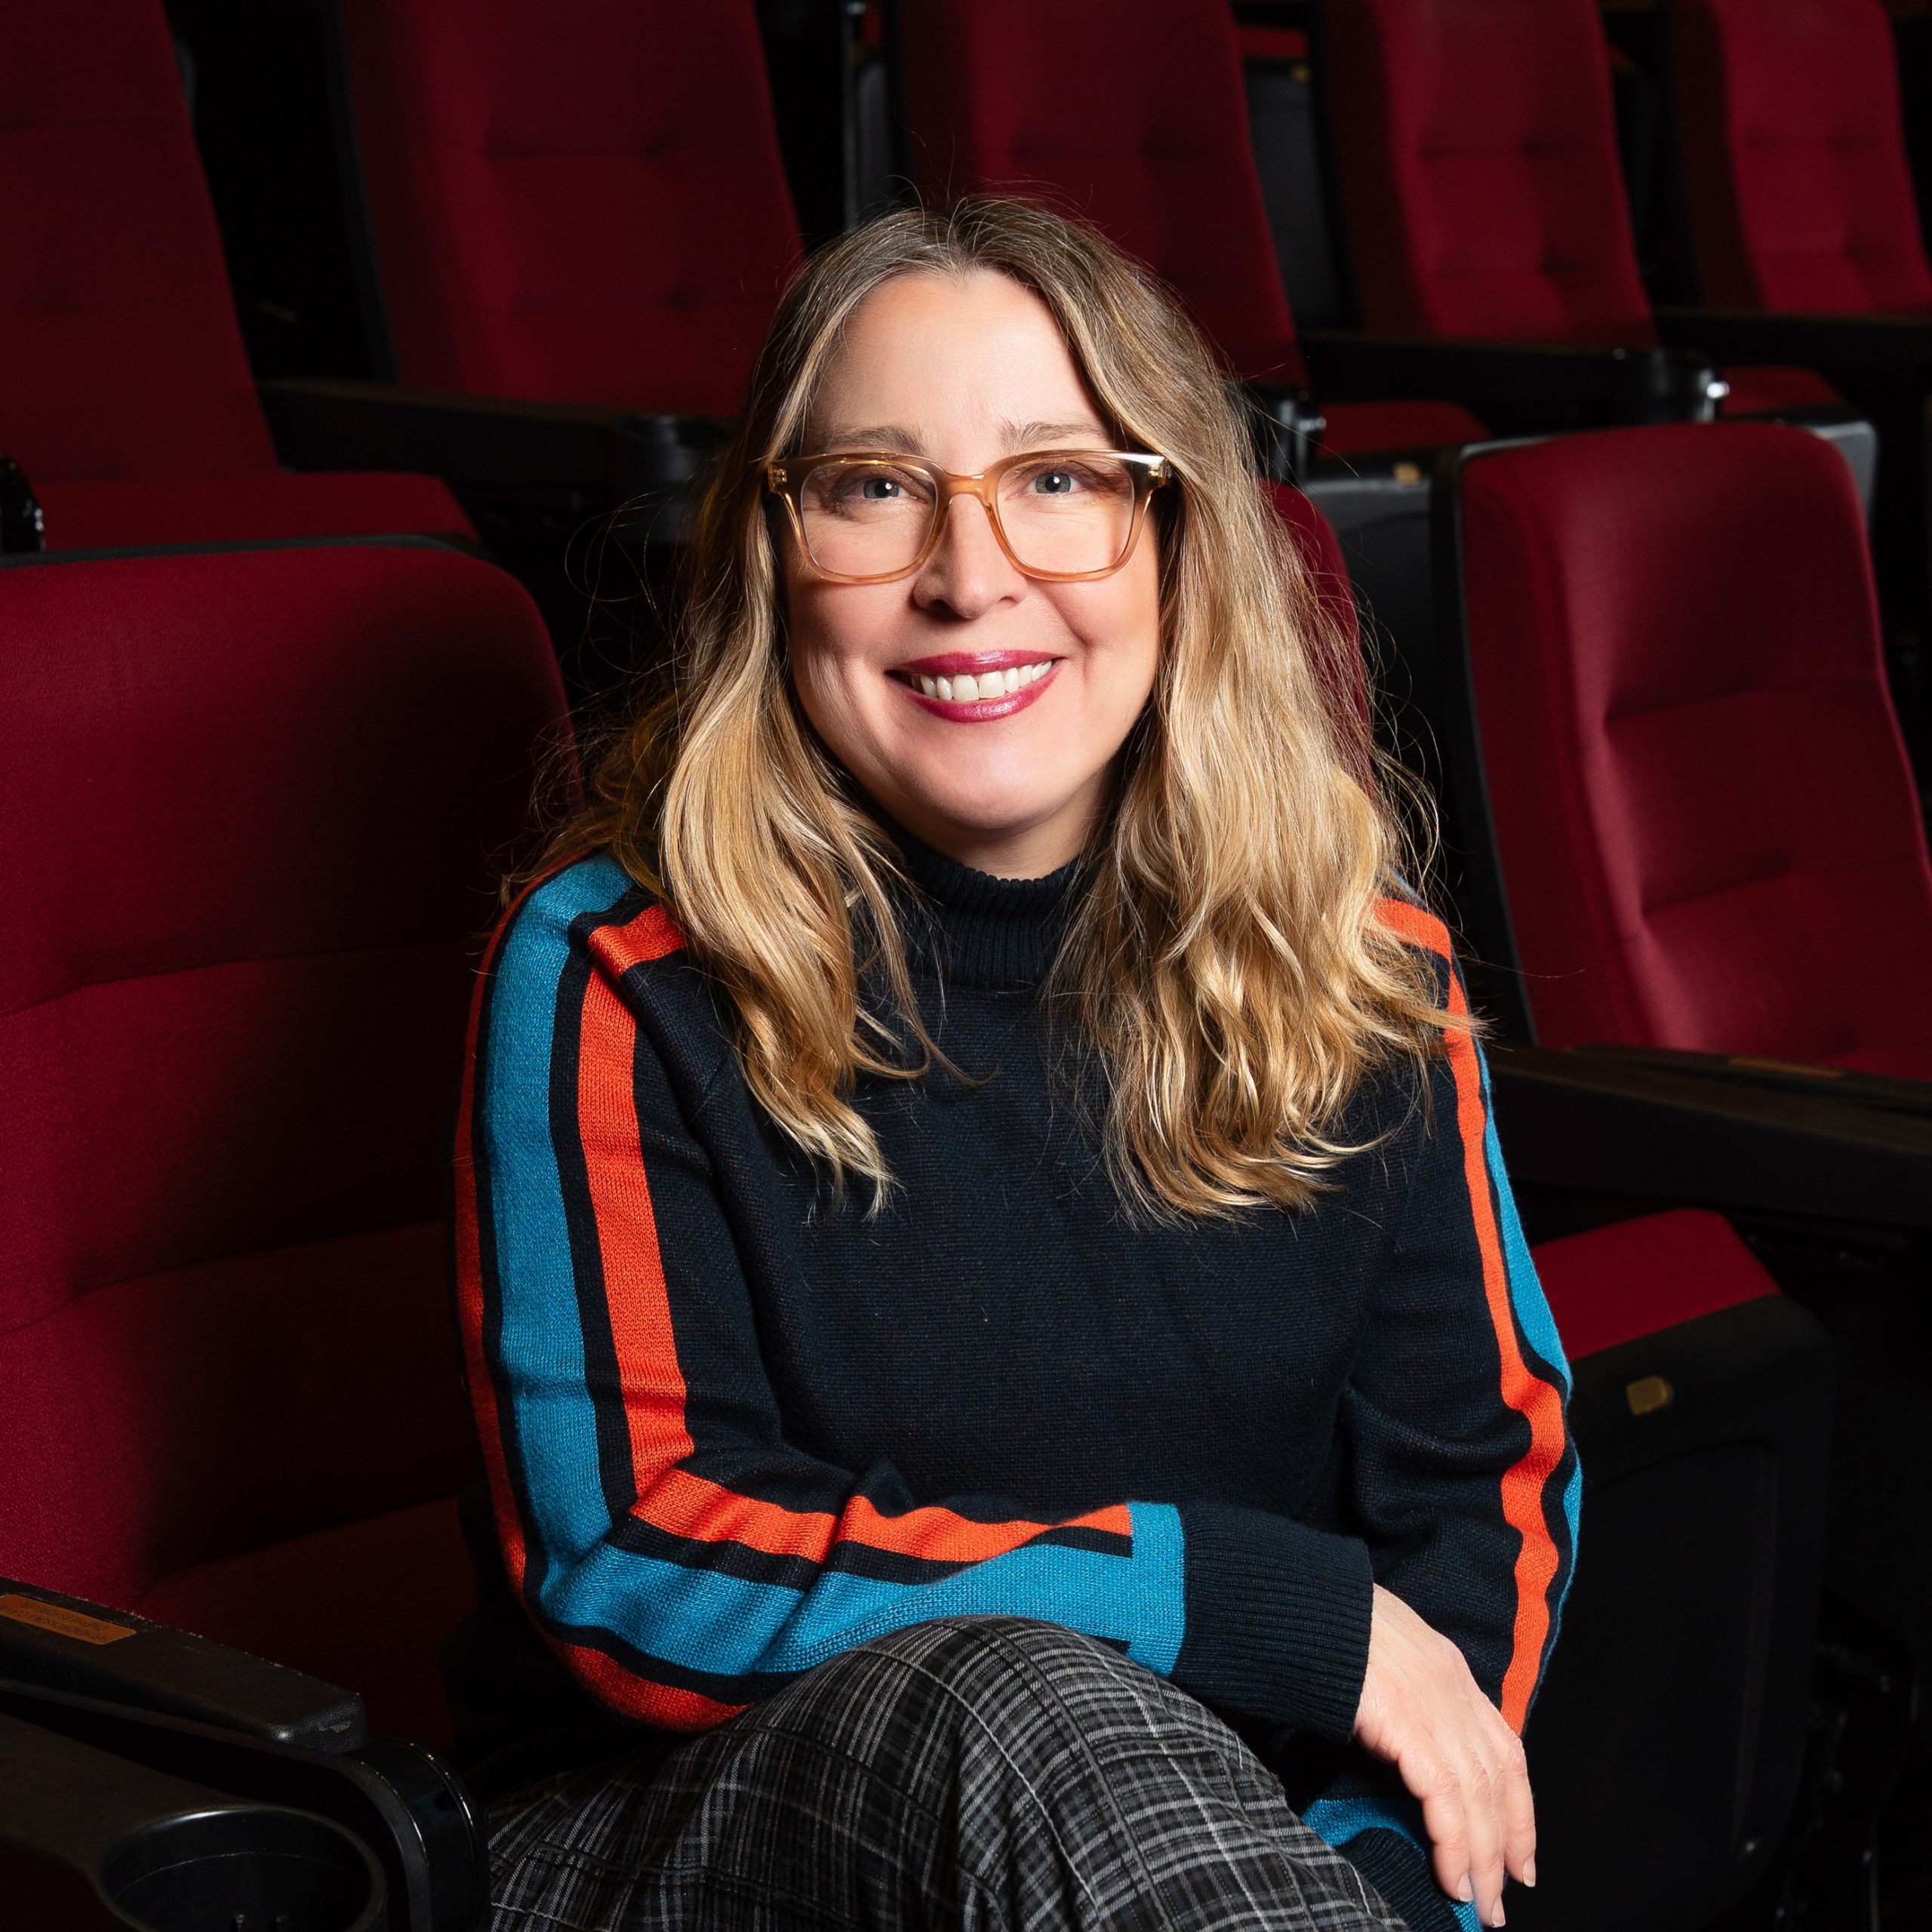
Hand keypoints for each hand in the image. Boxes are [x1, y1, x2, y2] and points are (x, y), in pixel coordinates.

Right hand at [1352, 1584, 1534, 1925]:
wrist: (1291, 1598)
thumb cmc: (1321, 1628)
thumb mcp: (1381, 1655)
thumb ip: (1405, 1696)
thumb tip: (1407, 1751)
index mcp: (1448, 1667)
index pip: (1506, 1749)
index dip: (1520, 1808)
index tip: (1521, 1858)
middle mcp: (1451, 1684)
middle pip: (1498, 1778)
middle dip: (1505, 1846)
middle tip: (1499, 1900)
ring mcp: (1431, 1699)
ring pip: (1478, 1794)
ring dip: (1482, 1857)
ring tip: (1479, 1902)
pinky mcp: (1404, 1718)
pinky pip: (1443, 1796)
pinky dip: (1453, 1842)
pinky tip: (1451, 1876)